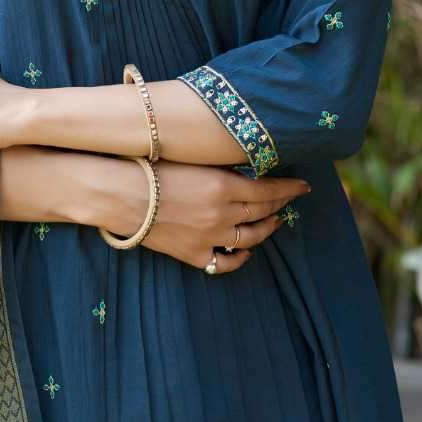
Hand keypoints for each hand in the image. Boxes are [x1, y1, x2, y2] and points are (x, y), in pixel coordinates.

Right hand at [105, 160, 310, 274]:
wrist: (118, 194)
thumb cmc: (149, 166)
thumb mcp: (192, 158)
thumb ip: (221, 166)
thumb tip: (245, 166)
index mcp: (224, 186)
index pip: (269, 189)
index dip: (289, 188)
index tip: (304, 186)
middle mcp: (223, 213)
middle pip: (264, 211)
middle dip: (282, 204)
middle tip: (293, 198)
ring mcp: (210, 237)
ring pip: (251, 237)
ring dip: (267, 229)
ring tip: (275, 221)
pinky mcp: (194, 254)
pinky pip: (226, 262)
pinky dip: (240, 258)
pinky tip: (247, 251)